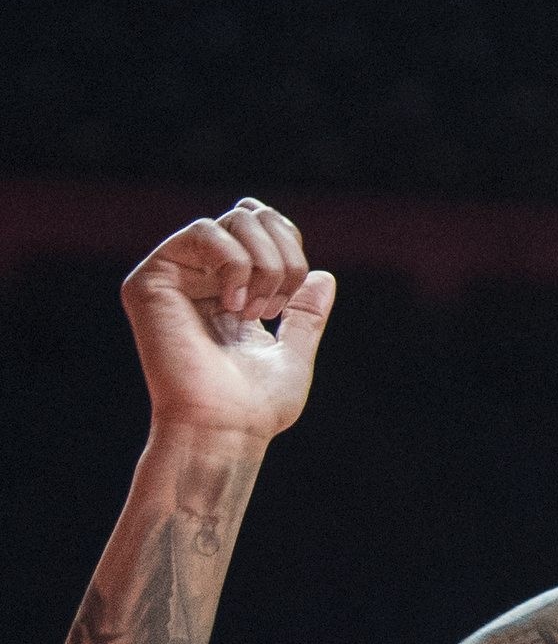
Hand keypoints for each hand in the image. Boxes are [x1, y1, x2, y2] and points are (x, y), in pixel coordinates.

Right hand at [121, 201, 335, 440]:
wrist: (224, 428)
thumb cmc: (255, 405)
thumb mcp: (292, 352)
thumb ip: (305, 314)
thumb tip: (323, 276)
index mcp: (226, 293)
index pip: (262, 228)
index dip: (291, 244)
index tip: (294, 292)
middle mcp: (197, 280)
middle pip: (251, 215)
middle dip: (284, 252)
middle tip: (278, 304)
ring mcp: (172, 278)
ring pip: (233, 220)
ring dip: (265, 262)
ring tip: (258, 310)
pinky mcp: (149, 282)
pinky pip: (203, 231)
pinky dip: (236, 262)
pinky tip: (234, 306)